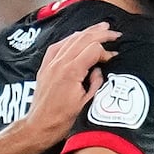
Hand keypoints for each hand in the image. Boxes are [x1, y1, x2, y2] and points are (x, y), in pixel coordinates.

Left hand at [26, 20, 115, 140]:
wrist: (40, 126)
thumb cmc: (63, 118)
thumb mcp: (87, 102)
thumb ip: (96, 82)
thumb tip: (100, 70)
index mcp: (72, 71)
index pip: (93, 49)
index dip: (106, 52)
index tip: (113, 58)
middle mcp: (60, 63)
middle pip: (83, 39)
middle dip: (100, 34)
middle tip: (114, 32)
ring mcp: (50, 63)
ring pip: (70, 39)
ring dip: (86, 32)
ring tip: (100, 28)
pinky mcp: (45, 67)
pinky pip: (58, 45)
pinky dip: (70, 39)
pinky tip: (77, 37)